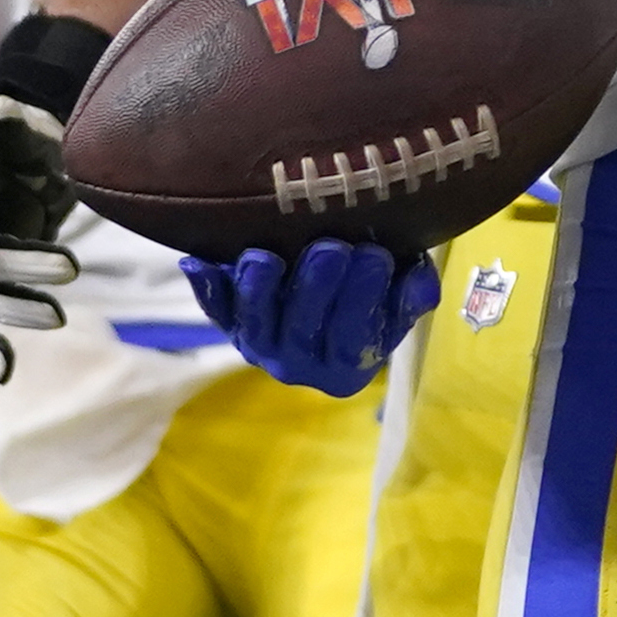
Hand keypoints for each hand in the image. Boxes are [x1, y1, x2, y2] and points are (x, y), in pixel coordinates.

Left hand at [181, 240, 440, 399]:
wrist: (334, 293)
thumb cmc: (376, 295)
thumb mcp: (399, 302)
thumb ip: (410, 295)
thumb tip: (417, 283)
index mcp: (346, 368)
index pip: (352, 342)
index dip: (362, 302)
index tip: (376, 257)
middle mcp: (298, 365)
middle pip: (302, 332)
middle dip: (316, 289)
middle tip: (331, 248)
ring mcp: (260, 344)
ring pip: (254, 325)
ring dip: (257, 291)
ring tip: (265, 256)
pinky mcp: (231, 323)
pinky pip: (215, 311)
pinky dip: (207, 288)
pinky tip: (199, 263)